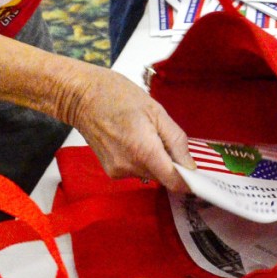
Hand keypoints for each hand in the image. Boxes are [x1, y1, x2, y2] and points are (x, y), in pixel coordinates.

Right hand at [61, 67, 193, 192]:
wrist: (81, 98)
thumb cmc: (117, 96)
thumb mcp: (156, 111)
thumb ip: (176, 141)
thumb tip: (190, 166)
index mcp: (144, 151)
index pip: (174, 182)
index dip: (188, 181)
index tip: (195, 175)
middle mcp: (130, 166)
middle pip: (163, 177)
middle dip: (170, 163)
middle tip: (164, 139)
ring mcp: (118, 171)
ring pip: (150, 174)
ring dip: (155, 161)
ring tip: (143, 135)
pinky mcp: (111, 172)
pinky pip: (136, 171)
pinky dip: (141, 160)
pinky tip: (131, 141)